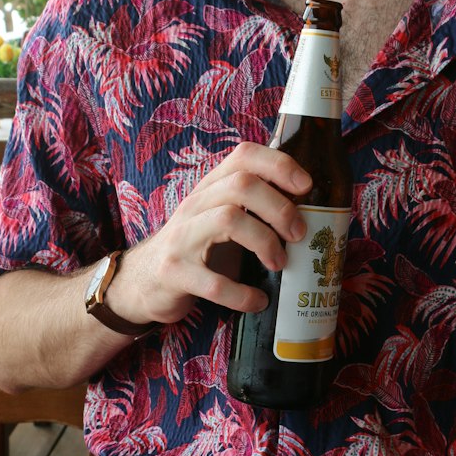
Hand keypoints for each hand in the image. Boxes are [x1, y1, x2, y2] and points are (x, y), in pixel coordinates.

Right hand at [107, 142, 310, 326]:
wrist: (143, 281)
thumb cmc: (196, 248)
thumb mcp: (219, 218)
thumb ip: (252, 207)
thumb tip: (312, 208)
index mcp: (210, 188)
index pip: (244, 155)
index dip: (279, 164)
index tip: (306, 186)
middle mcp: (194, 205)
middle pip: (241, 185)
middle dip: (280, 208)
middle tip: (299, 234)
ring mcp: (182, 238)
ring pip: (228, 220)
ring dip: (265, 242)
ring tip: (279, 264)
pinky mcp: (175, 273)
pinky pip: (215, 282)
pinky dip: (243, 294)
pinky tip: (258, 300)